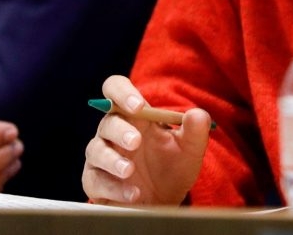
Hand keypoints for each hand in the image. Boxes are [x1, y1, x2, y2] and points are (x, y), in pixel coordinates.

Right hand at [82, 75, 209, 205]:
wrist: (165, 202)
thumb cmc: (173, 167)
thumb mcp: (190, 149)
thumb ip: (196, 130)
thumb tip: (197, 114)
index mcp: (134, 116)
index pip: (117, 90)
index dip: (123, 93)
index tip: (138, 106)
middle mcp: (113, 132)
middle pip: (107, 121)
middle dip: (120, 130)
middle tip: (136, 141)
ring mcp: (102, 157)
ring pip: (96, 150)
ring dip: (112, 160)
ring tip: (130, 170)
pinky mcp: (95, 182)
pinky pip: (95, 181)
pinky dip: (113, 188)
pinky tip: (132, 194)